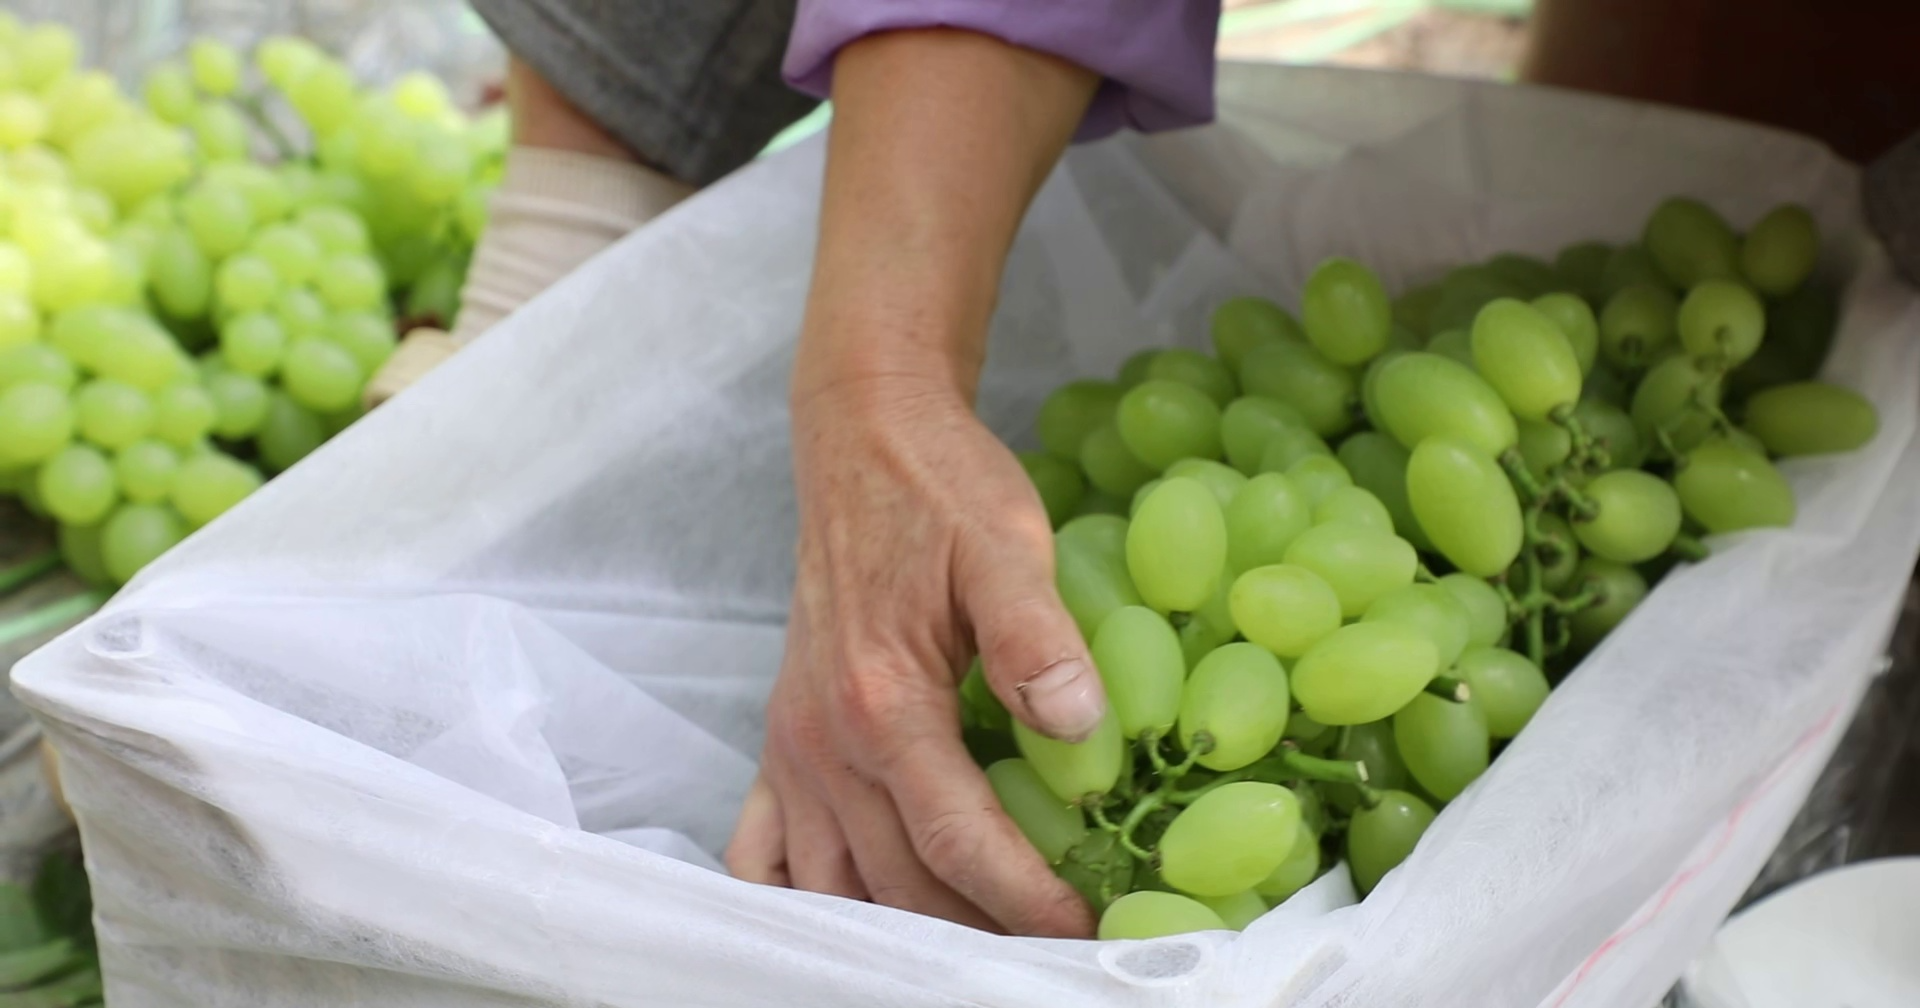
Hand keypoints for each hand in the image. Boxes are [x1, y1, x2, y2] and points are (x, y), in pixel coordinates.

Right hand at [725, 373, 1105, 935]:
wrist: (862, 441)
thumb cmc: (940, 489)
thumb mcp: (1006, 542)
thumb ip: (1035, 635)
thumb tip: (1079, 723)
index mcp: (882, 703)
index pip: (958, 838)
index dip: (1025, 898)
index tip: (1086, 929)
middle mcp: (823, 741)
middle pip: (897, 883)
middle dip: (975, 933)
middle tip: (1050, 954)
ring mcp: (792, 747)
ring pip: (834, 885)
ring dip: (900, 929)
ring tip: (976, 948)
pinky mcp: (782, 738)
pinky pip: (766, 853)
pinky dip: (805, 899)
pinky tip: (855, 916)